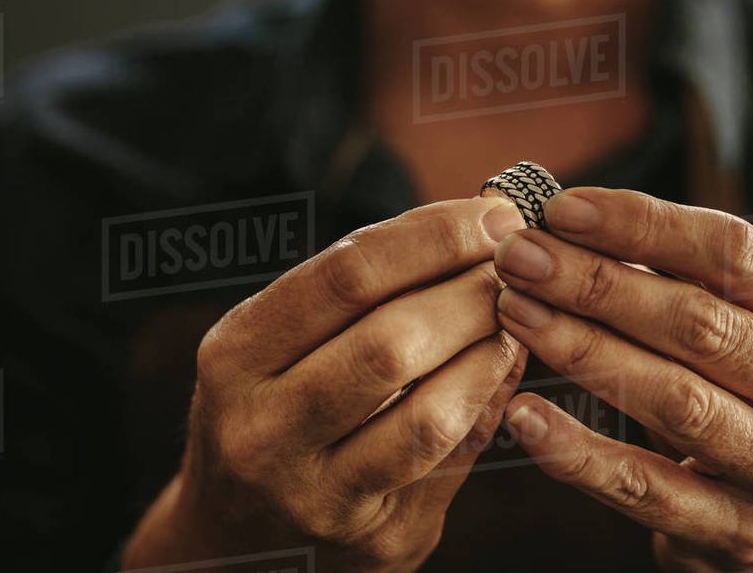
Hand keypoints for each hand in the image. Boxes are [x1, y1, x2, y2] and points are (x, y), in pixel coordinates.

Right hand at [123, 197, 528, 571]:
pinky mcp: (374, 539)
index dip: (432, 237)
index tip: (491, 213)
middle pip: (390, 343)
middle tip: (517, 264)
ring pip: (429, 414)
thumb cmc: (278, 404)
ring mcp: (315, 495)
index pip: (346, 275)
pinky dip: (487, 403)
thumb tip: (480, 229)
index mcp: (235, 355)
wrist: (241, 534)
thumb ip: (367, 289)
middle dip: (470, 293)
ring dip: (489, 350)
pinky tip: (502, 367)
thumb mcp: (284, 341)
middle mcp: (260, 430)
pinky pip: (452, 461)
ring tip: (515, 314)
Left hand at [492, 188, 752, 571]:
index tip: (563, 208)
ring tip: (516, 311)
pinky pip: (645, 489)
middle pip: (701, 324)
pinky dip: (580, 452)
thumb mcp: (750, 324)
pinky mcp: (737, 534)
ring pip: (676, 401)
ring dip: (584, 349)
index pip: (738, 254)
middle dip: (597, 282)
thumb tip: (566, 222)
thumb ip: (681, 275)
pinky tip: (525, 414)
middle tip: (519, 256)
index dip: (646, 224)